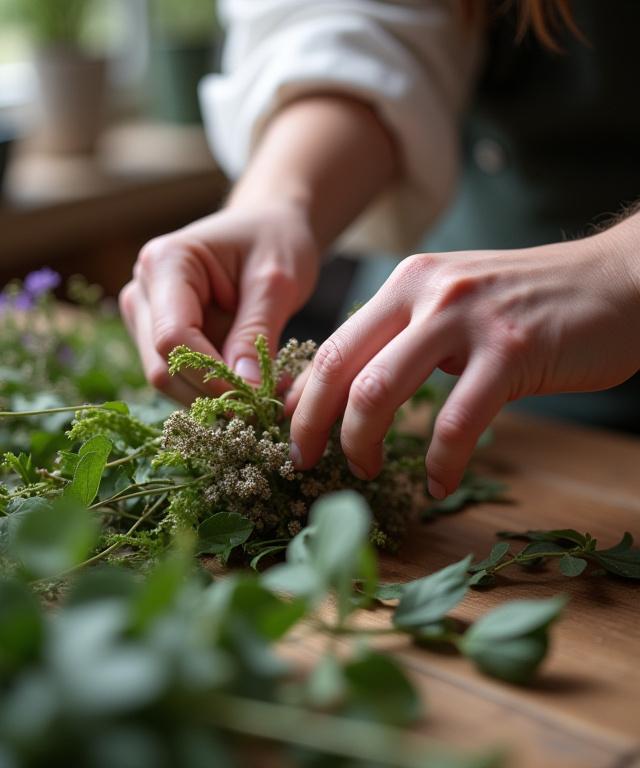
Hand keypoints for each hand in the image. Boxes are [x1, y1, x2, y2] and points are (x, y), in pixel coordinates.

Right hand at [120, 203, 319, 402]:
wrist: (269, 227)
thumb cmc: (275, 241)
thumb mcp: (277, 282)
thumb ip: (257, 333)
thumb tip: (244, 388)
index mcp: (165, 263)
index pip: (173, 338)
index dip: (211, 375)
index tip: (255, 396)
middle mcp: (142, 290)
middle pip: (162, 366)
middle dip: (211, 392)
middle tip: (263, 404)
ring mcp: (145, 316)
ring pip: (167, 379)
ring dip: (212, 396)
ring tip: (262, 393)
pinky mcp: (156, 336)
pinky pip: (179, 377)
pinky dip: (212, 390)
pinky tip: (249, 384)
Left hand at [288, 228, 639, 497]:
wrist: (616, 281)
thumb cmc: (527, 304)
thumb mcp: (452, 303)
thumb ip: (402, 337)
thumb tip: (349, 387)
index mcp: (405, 283)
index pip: (332, 344)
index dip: (301, 397)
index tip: (290, 434)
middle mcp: (425, 291)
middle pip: (338, 367)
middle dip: (310, 425)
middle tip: (305, 463)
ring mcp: (466, 318)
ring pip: (379, 392)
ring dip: (362, 444)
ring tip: (367, 473)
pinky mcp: (511, 350)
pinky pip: (456, 421)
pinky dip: (440, 462)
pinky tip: (439, 483)